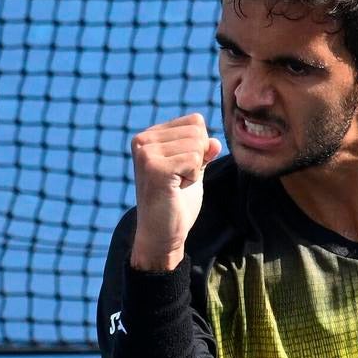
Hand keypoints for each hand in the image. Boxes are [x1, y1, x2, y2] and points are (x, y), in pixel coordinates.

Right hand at [129, 114, 221, 269]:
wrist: (161, 235)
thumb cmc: (176, 205)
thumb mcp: (193, 173)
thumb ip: (202, 154)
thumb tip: (215, 141)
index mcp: (149, 136)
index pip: (195, 121)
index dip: (201, 148)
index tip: (182, 171)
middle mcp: (143, 139)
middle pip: (197, 131)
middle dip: (198, 159)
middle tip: (180, 181)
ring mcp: (146, 152)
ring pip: (197, 146)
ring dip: (195, 170)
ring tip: (177, 185)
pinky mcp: (154, 167)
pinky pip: (194, 160)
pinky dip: (193, 177)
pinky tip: (177, 189)